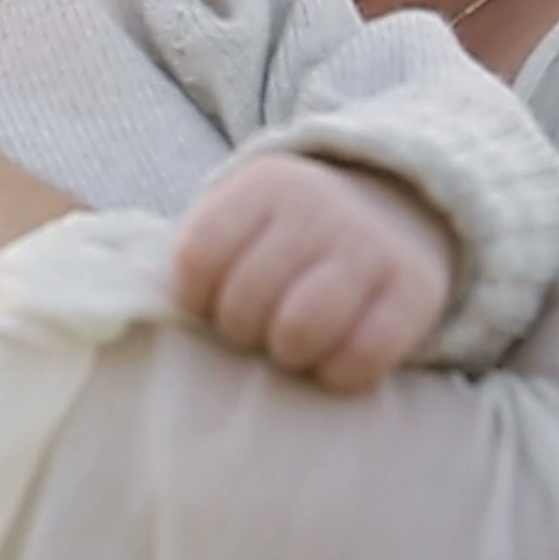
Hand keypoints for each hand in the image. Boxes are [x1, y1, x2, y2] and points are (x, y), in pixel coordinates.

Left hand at [174, 153, 454, 393]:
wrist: (396, 207)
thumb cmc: (288, 235)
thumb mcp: (240, 217)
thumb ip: (197, 255)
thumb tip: (143, 300)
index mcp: (262, 186)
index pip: (197, 258)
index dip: (194, 299)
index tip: (209, 305)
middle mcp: (316, 206)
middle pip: (244, 302)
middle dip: (241, 332)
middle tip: (256, 330)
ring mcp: (369, 245)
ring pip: (300, 330)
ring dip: (288, 354)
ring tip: (290, 345)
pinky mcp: (415, 289)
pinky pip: (362, 357)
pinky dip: (339, 373)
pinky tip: (333, 359)